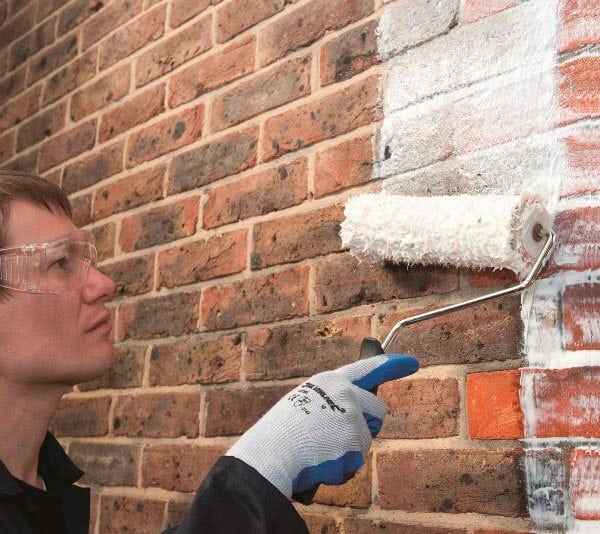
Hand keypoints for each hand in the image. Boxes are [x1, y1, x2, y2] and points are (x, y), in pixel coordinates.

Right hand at [226, 354, 418, 497]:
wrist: (270, 454)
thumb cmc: (282, 433)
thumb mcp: (305, 402)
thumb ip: (331, 401)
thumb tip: (353, 413)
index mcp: (330, 381)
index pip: (367, 368)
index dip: (392, 365)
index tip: (412, 363)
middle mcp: (346, 393)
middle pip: (378, 410)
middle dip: (367, 426)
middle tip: (340, 437)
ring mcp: (352, 416)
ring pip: (366, 439)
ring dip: (350, 450)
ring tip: (320, 450)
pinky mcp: (354, 441)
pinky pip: (356, 462)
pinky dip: (342, 469)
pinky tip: (321, 463)